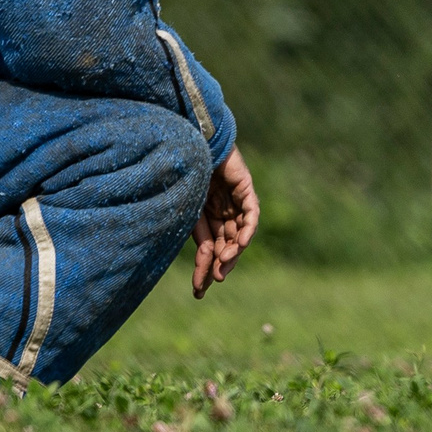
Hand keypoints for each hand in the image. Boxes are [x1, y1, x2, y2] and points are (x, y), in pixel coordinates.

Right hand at [191, 149, 259, 297]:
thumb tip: (185, 259)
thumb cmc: (180, 169)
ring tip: (224, 264)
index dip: (204, 271)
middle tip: (215, 281)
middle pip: (226, 246)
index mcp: (205, 217)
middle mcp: (222, 211)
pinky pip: (251, 213)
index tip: (198, 293)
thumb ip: (189, 230)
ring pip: (239, 234)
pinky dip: (247, 229)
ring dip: (233, 252)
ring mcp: (235, 200)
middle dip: (221, 265)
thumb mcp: (184, 208)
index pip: (209, 250)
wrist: (190, 138)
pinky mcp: (245, 188)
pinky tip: (240, 244)